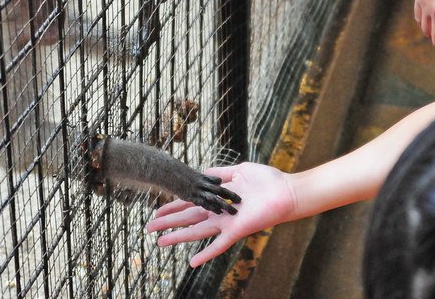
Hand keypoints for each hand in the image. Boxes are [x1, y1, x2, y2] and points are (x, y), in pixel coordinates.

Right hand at [146, 162, 294, 266]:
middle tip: (148, 227)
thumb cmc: (266, 181)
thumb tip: (204, 172)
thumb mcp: (239, 171)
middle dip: (168, 222)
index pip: (190, 203)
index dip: (173, 206)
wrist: (286, 191)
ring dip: (178, 237)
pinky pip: (219, 246)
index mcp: (218, 200)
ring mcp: (226, 223)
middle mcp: (219, 213)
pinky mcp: (236, 231)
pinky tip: (192, 263)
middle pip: (188, 219)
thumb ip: (220, 175)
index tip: (157, 208)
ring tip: (159, 242)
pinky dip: (206, 255)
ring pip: (196, 232)